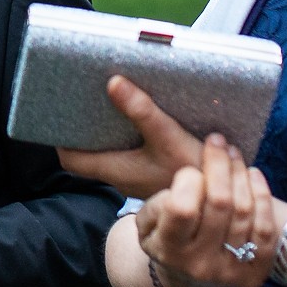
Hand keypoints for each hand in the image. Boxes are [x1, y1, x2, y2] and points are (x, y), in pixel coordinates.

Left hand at [55, 76, 205, 199]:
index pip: (71, 160)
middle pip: (89, 152)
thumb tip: (113, 82)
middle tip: (85, 95)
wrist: (225, 204)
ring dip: (108, 127)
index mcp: (115, 170)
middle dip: (84, 125)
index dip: (60, 138)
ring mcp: (137, 175)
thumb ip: (142, 112)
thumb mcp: (169, 138)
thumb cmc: (195, 176)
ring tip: (108, 96)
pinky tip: (137, 112)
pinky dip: (129, 132)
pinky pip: (130, 150)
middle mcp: (121, 174)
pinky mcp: (153, 171)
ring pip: (110, 150)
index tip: (60, 112)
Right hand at [134, 134, 279, 286]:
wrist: (190, 279)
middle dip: (219, 164)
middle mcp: (200, 264)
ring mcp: (231, 269)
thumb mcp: (146, 224)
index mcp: (169, 250)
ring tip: (232, 153)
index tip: (190, 170)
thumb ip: (158, 203)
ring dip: (239, 172)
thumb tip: (191, 181)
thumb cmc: (166, 238)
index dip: (189, 180)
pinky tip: (252, 174)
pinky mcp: (256, 271)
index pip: (183, 208)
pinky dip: (261, 194)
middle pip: (220, 203)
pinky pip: (266, 227)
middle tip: (217, 142)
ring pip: (244, 210)